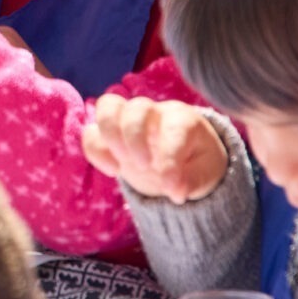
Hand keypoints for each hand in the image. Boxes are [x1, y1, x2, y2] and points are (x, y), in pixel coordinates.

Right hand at [82, 95, 229, 203]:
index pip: (174, 130)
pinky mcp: (111, 137)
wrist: (184, 157)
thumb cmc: (198, 161)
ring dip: (110, 135)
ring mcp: (129, 121)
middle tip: (144, 166)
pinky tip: (113, 171)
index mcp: (182, 119)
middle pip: (137, 107)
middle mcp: (154, 113)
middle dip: (135, 138)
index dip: (171, 161)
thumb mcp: (206, 173)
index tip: (174, 190)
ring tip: (123, 165)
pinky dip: (95, 151)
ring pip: (108, 106)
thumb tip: (175, 192)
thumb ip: (192, 182)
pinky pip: (92, 133)